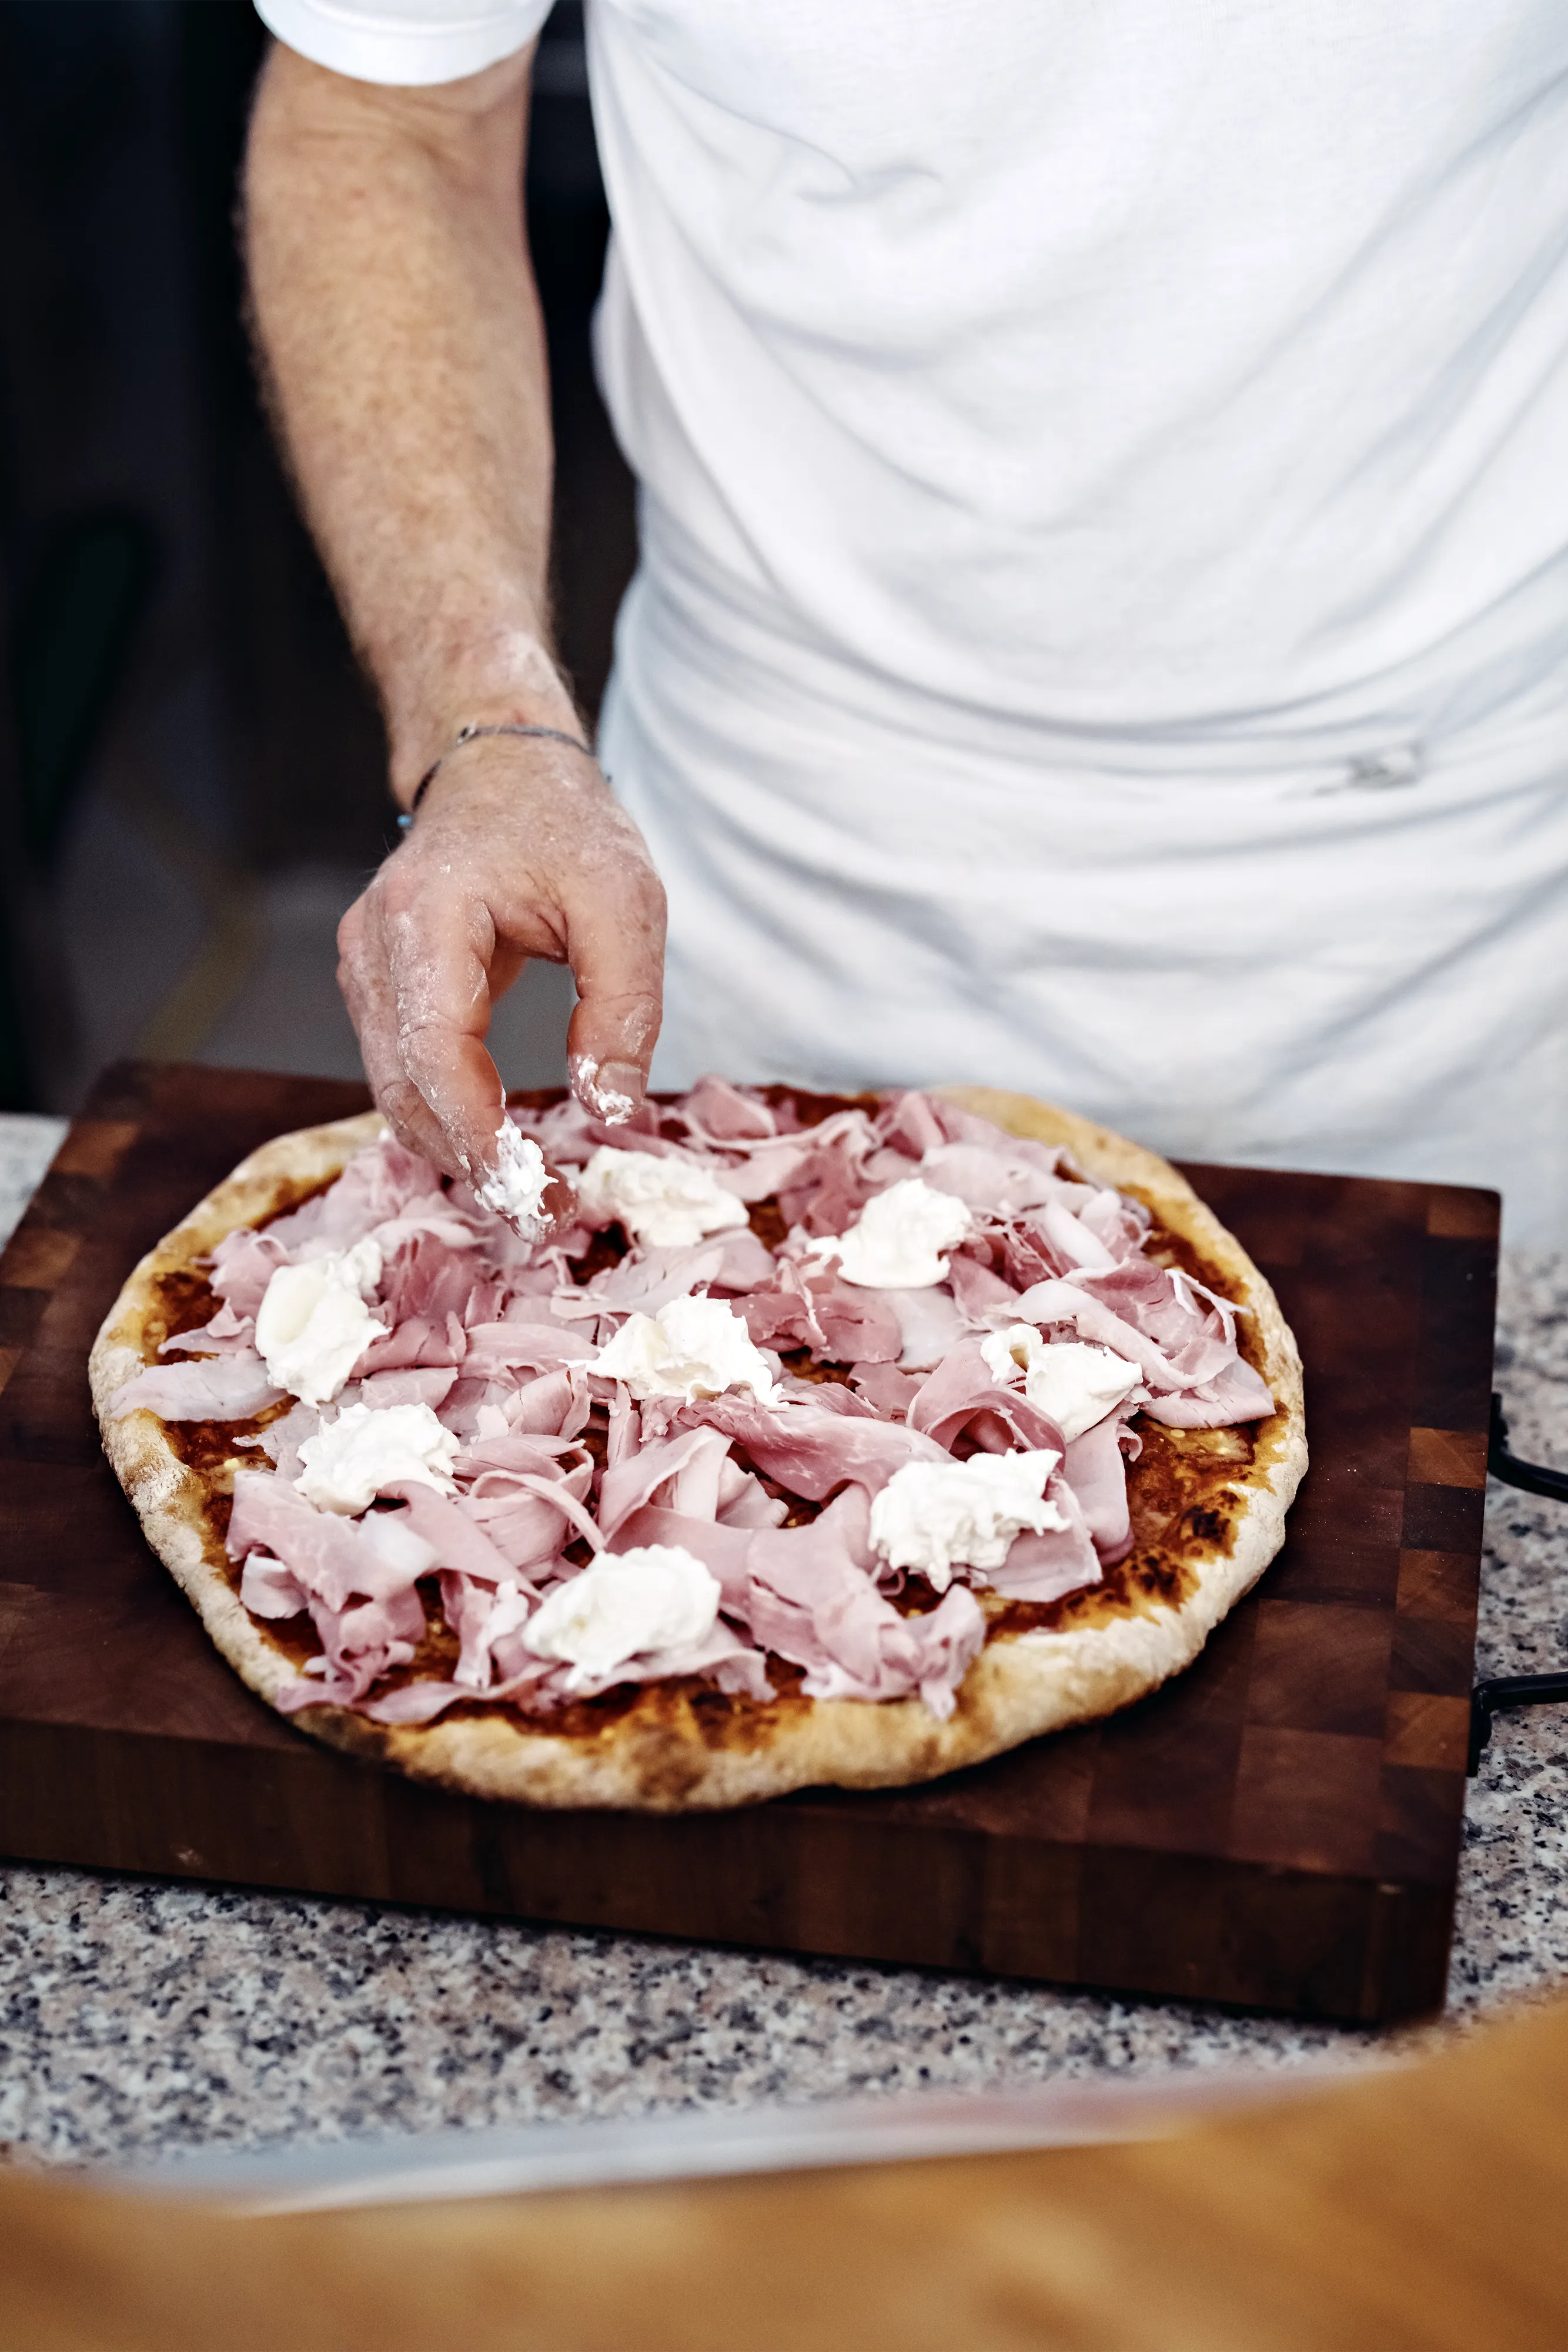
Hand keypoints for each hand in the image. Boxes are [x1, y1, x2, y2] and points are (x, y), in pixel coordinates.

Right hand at [337, 733, 665, 1187]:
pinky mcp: (379, 986)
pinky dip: (447, 1117)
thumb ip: (623, 1008)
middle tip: (543, 1214)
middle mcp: (375, 947)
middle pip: (405, 1087)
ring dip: (456, 1149)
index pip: (436, 1053)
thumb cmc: (563, 826)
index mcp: (427, 917)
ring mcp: (365, 967)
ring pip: (396, 1090)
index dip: (477, 1135)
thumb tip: (613, 1110)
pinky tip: (500, 1148)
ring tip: (531, 1193)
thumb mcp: (627, 902)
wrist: (501, 770)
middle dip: (470, 1161)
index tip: (530, 1191)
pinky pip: (403, 1071)